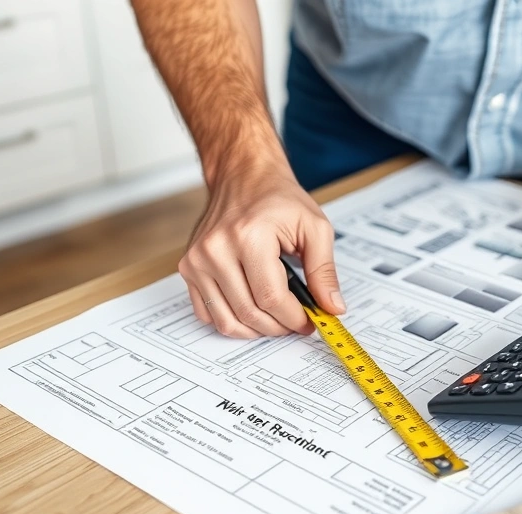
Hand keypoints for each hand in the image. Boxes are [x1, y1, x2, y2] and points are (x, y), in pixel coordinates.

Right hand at [178, 167, 344, 338]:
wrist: (244, 177)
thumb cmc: (278, 199)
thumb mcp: (315, 227)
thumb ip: (324, 271)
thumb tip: (333, 307)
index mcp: (248, 237)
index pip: (271, 298)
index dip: (294, 319)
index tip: (309, 322)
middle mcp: (216, 250)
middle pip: (249, 313)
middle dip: (279, 326)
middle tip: (297, 321)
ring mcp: (197, 260)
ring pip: (227, 320)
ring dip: (257, 329)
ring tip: (277, 317)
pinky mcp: (189, 268)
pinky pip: (207, 312)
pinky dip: (232, 320)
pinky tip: (253, 309)